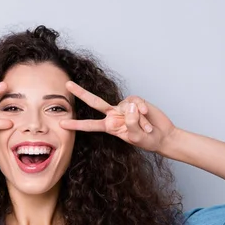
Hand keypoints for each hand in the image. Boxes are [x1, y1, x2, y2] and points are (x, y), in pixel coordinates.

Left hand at [60, 81, 177, 152]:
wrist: (162, 136)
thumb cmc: (147, 140)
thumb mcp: (136, 137)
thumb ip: (131, 123)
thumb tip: (129, 106)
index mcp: (110, 127)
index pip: (90, 125)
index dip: (76, 125)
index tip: (62, 124)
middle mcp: (114, 115)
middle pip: (95, 102)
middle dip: (81, 93)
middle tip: (67, 84)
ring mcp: (124, 107)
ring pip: (125, 106)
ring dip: (138, 119)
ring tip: (146, 128)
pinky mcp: (135, 101)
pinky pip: (135, 101)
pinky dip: (142, 109)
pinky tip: (147, 115)